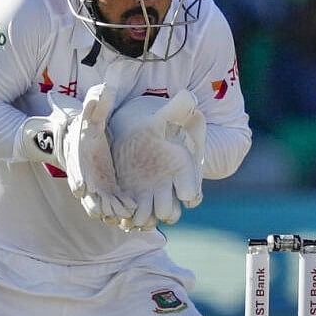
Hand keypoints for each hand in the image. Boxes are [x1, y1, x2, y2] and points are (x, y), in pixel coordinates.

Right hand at [63, 84, 136, 223]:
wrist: (84, 142)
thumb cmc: (86, 128)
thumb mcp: (91, 115)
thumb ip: (96, 104)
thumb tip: (105, 88)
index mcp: (78, 160)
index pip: (75, 172)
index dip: (78, 180)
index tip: (83, 189)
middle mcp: (85, 177)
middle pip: (87, 195)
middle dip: (93, 204)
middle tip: (102, 212)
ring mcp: (97, 187)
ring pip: (101, 204)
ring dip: (109, 212)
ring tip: (122, 217)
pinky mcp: (109, 190)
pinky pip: (115, 202)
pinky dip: (121, 208)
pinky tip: (133, 214)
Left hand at [109, 90, 205, 230]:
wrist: (133, 137)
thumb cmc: (151, 127)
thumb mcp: (162, 117)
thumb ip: (176, 109)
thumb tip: (190, 97)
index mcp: (180, 169)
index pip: (191, 188)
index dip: (191, 192)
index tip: (187, 195)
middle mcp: (168, 187)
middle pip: (172, 208)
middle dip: (166, 211)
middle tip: (158, 210)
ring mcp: (151, 195)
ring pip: (153, 216)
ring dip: (146, 219)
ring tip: (137, 216)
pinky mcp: (133, 198)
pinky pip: (135, 216)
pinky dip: (130, 218)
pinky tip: (123, 213)